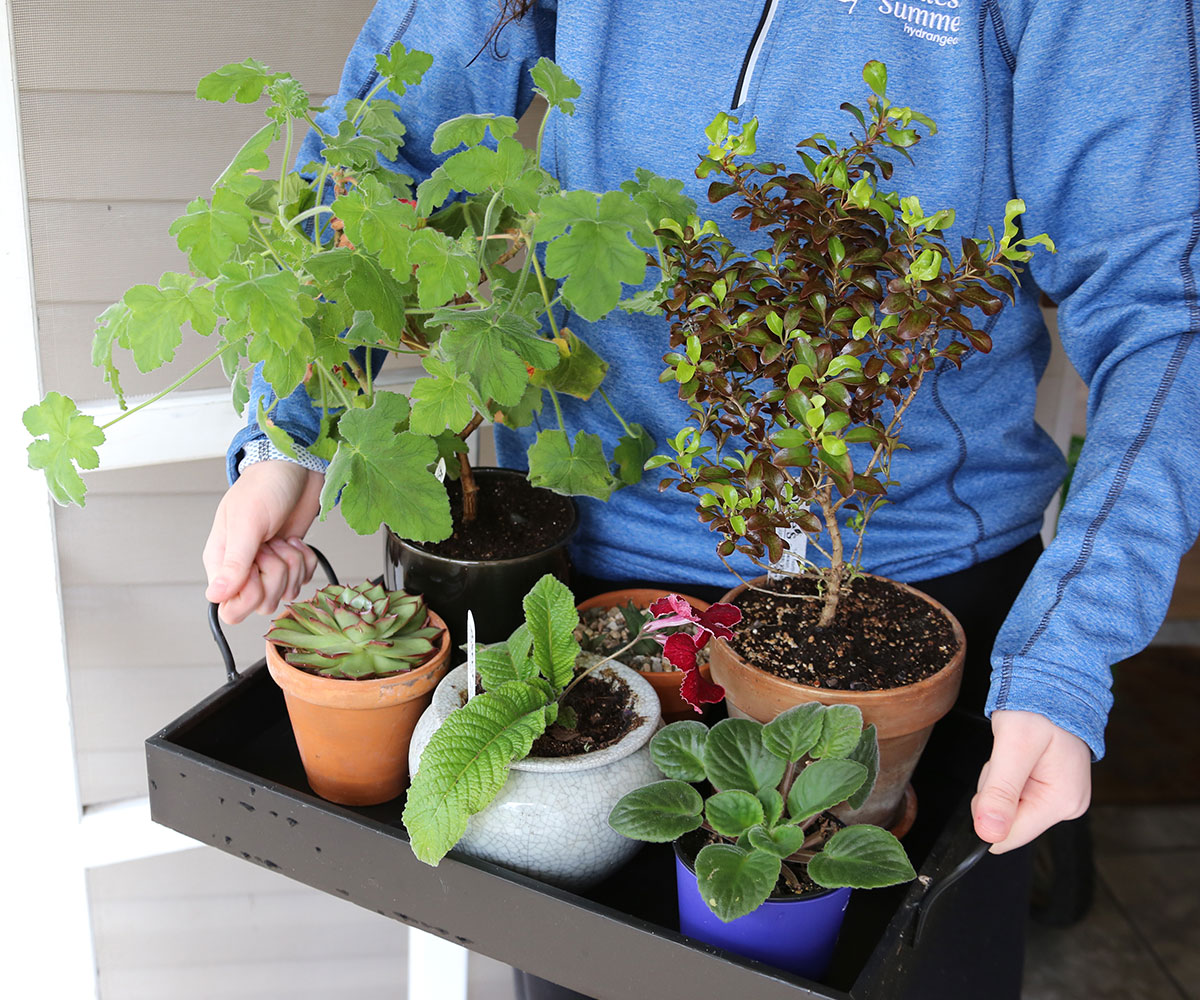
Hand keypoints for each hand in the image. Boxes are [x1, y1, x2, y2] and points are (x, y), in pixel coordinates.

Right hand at [202, 461, 323, 623]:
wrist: (295, 468)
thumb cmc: (265, 488)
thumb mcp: (248, 523)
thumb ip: (234, 562)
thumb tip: (216, 596)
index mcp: (221, 561)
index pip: (230, 607)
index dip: (250, 595)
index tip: (258, 567)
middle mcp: (243, 568)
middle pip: (262, 604)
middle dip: (277, 576)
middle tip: (273, 546)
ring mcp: (268, 566)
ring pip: (285, 593)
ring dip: (293, 565)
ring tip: (284, 539)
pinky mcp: (290, 561)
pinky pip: (303, 580)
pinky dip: (305, 560)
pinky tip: (296, 540)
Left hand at [971, 709, 1091, 853]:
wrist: (1053, 681)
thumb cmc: (1038, 706)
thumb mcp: (1013, 746)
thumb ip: (1000, 792)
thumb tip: (988, 834)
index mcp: (1062, 802)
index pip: (1010, 836)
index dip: (987, 814)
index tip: (991, 778)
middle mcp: (1066, 805)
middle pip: (1006, 819)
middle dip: (993, 789)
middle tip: (1006, 756)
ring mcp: (1059, 796)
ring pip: (1007, 804)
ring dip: (998, 777)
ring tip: (1013, 749)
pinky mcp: (1050, 787)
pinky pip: (1014, 791)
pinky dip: (1006, 773)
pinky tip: (1016, 753)